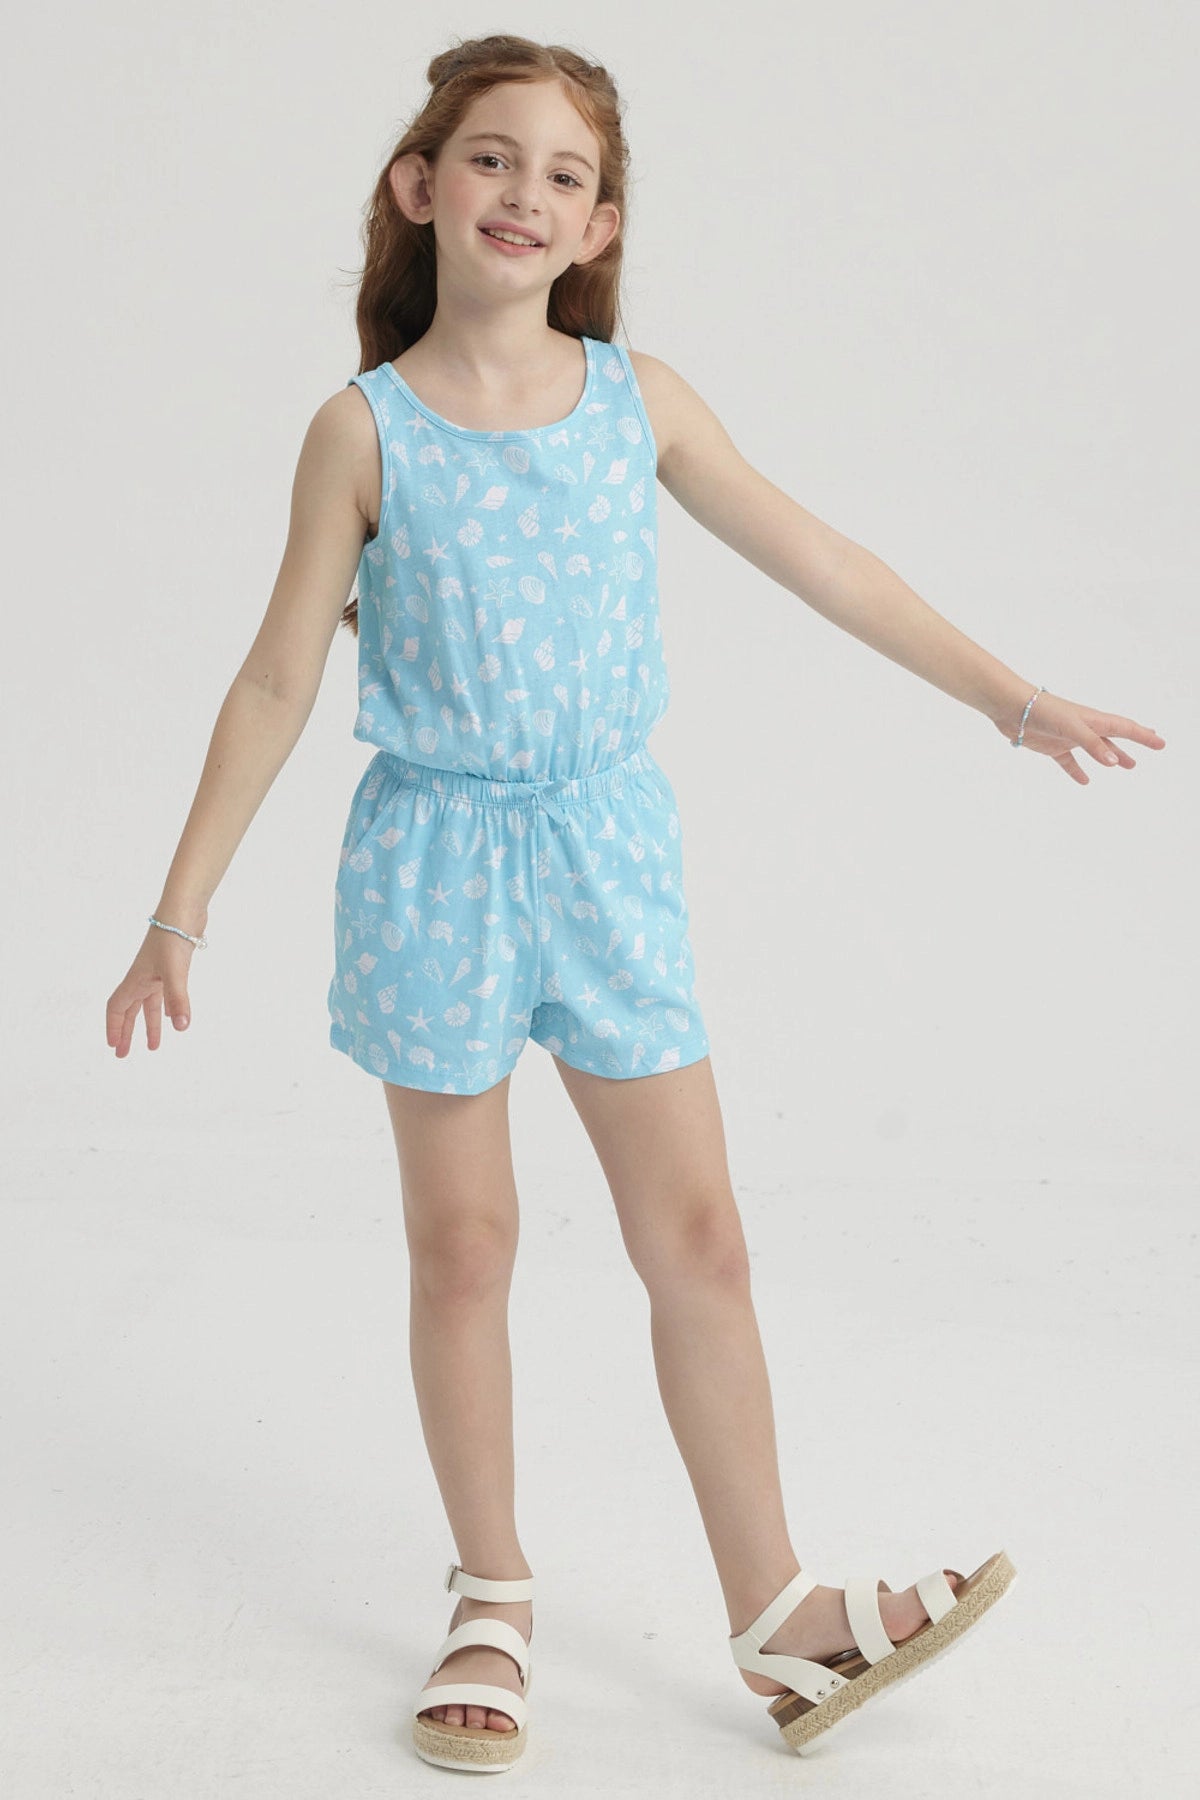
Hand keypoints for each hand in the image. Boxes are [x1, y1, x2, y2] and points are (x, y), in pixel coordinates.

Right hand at [106, 922, 200, 1058]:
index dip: (114, 1027)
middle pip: (130, 1010)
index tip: (114, 1046)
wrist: (184, 911)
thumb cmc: (171, 938)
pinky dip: (166, 1007)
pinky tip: (174, 1016)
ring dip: (150, 1024)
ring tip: (153, 1046)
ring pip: (149, 1004)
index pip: (117, 1008)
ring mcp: (157, 972)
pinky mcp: (172, 967)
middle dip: (127, 1032)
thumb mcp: (174, 973)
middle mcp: (143, 978)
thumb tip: (181, 1028)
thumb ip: (178, 1000)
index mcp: (136, 980)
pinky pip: (163, 994)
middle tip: (125, 1054)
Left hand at [992, 690, 1165, 783]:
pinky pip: (1069, 761)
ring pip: (1096, 750)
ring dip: (1111, 757)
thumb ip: (1092, 745)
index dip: (1143, 735)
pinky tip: (1084, 781)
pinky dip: (1078, 771)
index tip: (1160, 743)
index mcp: (1093, 720)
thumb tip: (1114, 762)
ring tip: (1127, 766)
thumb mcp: (1072, 728)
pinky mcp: (1052, 747)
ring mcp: (1069, 737)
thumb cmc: (1043, 711)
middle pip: (1115, 736)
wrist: (1012, 709)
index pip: (1125, 728)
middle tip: (1152, 746)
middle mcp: (1084, 727)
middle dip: (1135, 741)